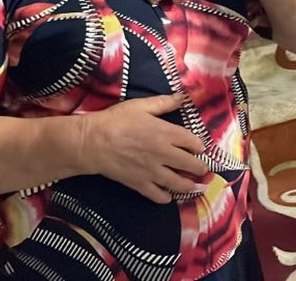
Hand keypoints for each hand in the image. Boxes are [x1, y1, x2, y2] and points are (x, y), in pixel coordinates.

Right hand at [79, 94, 207, 203]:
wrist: (92, 142)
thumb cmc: (116, 120)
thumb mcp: (141, 106)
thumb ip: (164, 103)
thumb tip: (183, 97)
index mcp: (166, 133)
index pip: (193, 142)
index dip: (199, 146)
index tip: (200, 149)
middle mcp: (164, 154)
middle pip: (191, 165)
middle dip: (200, 168)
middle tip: (203, 170)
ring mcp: (152, 171)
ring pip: (179, 183)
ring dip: (190, 186)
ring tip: (196, 186)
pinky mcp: (139, 184)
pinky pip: (158, 196)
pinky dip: (166, 198)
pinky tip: (169, 196)